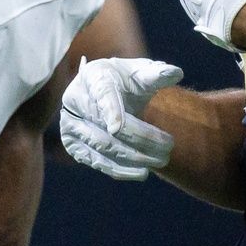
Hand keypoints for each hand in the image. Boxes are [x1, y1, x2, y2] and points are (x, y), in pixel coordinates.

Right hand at [59, 58, 183, 179]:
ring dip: (135, 157)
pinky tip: (142, 172)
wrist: (103, 93)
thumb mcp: (139, 72)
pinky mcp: (73, 145)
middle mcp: (75, 100)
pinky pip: (97, 161)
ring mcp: (70, 124)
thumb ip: (155, 74)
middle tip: (169, 146)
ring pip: (103, 147)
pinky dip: (121, 170)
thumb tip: (176, 73)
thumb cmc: (125, 81)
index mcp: (93, 77)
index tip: (117, 128)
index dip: (109, 111)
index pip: (102, 94)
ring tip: (161, 160)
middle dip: (141, 139)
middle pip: (107, 127)